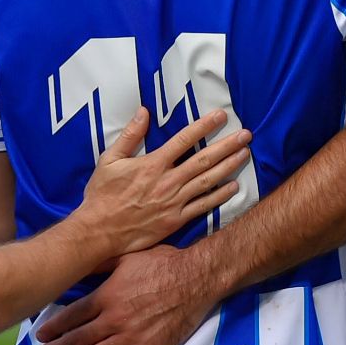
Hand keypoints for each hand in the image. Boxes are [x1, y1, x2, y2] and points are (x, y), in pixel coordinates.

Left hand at [27, 244, 219, 344]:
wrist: (196, 278)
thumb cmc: (163, 262)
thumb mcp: (127, 256)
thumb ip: (102, 265)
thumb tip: (79, 262)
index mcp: (107, 296)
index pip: (72, 315)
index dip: (54, 327)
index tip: (39, 337)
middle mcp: (114, 319)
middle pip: (76, 340)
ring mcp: (131, 336)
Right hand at [77, 107, 251, 255]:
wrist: (99, 232)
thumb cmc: (101, 195)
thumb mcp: (108, 160)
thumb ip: (129, 135)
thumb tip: (144, 112)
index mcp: (152, 164)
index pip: (184, 140)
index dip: (204, 126)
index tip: (221, 116)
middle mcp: (168, 181)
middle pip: (204, 160)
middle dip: (227, 145)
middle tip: (246, 135)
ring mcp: (174, 202)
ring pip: (208, 181)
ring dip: (229, 166)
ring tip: (245, 154)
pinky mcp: (176, 220)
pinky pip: (203, 206)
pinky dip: (220, 196)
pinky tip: (234, 187)